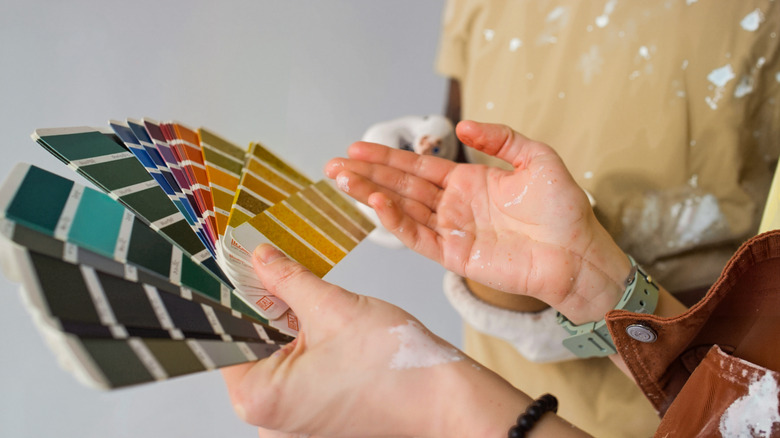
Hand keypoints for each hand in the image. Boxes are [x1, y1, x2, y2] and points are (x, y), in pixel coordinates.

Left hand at [221, 244, 533, 436]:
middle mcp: (271, 415)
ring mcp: (295, 415)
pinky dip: (308, 340)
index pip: (225, 334)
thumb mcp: (332, 308)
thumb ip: (287, 279)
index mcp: (260, 397)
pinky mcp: (317, 410)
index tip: (239, 262)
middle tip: (280, 269)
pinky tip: (329, 325)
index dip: (234, 293)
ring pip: (278, 352)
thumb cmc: (398, 373)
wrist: (448, 402)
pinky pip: (299, 367)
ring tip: (316, 304)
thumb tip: (259, 258)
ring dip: (291, 321)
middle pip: (251, 343)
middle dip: (267, 305)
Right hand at [325, 121, 630, 323]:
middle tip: (334, 164)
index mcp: (468, 182)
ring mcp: (452, 231)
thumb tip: (463, 126)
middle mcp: (454, 206)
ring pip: (402, 210)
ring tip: (342, 180)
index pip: (418, 168)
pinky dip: (395, 221)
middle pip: (401, 187)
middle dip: (367, 175)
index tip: (356, 148)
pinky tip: (376, 203)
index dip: (387, 158)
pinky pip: (418, 236)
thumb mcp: (536, 157)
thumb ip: (500, 138)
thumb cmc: (564, 209)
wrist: (578, 254)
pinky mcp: (455, 255)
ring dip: (371, 194)